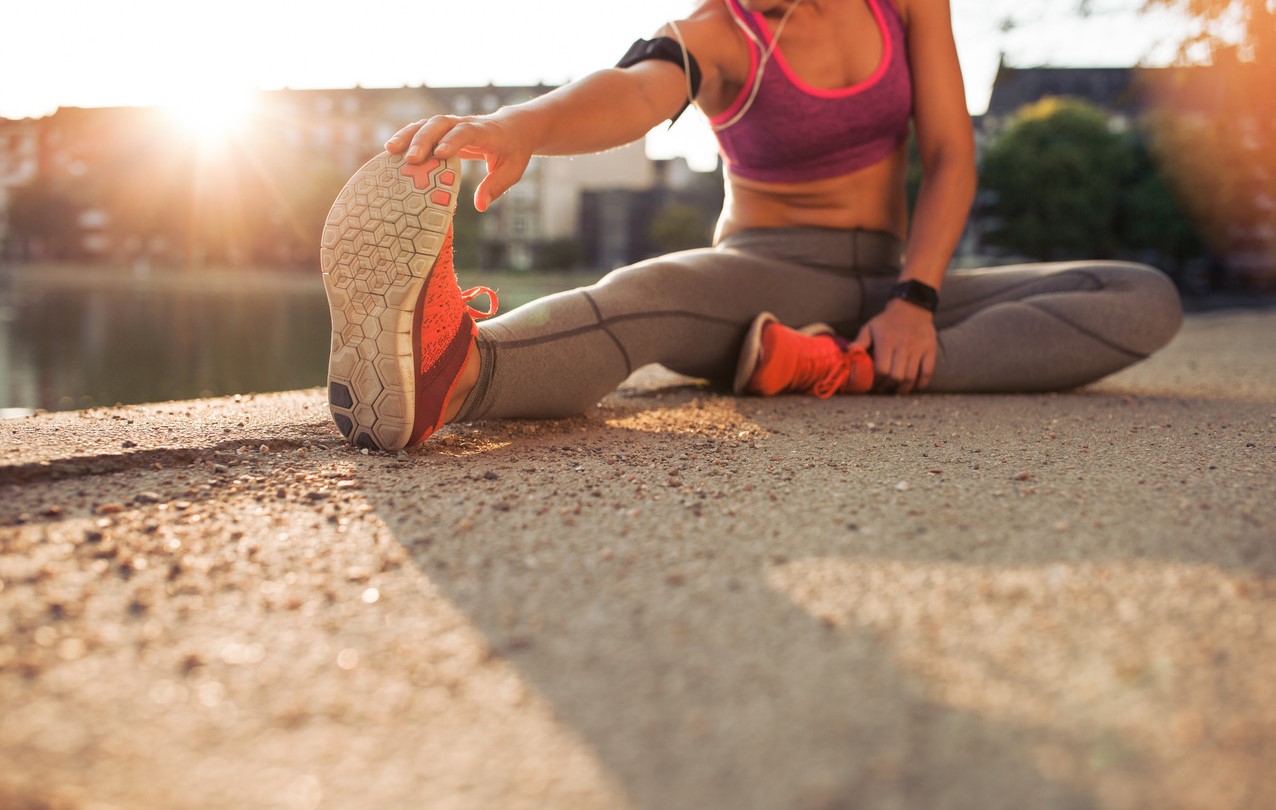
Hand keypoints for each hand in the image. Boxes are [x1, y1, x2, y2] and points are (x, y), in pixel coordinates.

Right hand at [384, 114, 531, 211]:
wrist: (514, 127)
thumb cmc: (513, 151)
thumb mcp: (512, 171)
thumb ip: (496, 186)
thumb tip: (480, 206)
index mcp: (484, 131)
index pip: (466, 132)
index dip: (453, 141)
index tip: (440, 155)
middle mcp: (464, 123)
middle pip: (440, 124)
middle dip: (423, 139)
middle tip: (410, 159)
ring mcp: (451, 124)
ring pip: (427, 123)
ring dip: (408, 135)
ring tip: (390, 150)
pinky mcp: (442, 129)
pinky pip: (422, 129)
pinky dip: (407, 137)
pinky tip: (391, 151)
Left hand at [850, 299, 937, 393]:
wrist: (912, 307)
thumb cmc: (887, 321)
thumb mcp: (870, 327)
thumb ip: (860, 341)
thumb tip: (848, 353)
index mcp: (886, 341)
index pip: (881, 369)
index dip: (877, 380)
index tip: (874, 383)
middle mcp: (903, 345)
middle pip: (896, 376)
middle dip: (888, 386)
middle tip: (884, 388)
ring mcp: (918, 349)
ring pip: (911, 377)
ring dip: (903, 388)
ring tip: (897, 390)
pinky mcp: (930, 350)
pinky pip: (927, 372)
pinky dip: (921, 383)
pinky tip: (914, 386)